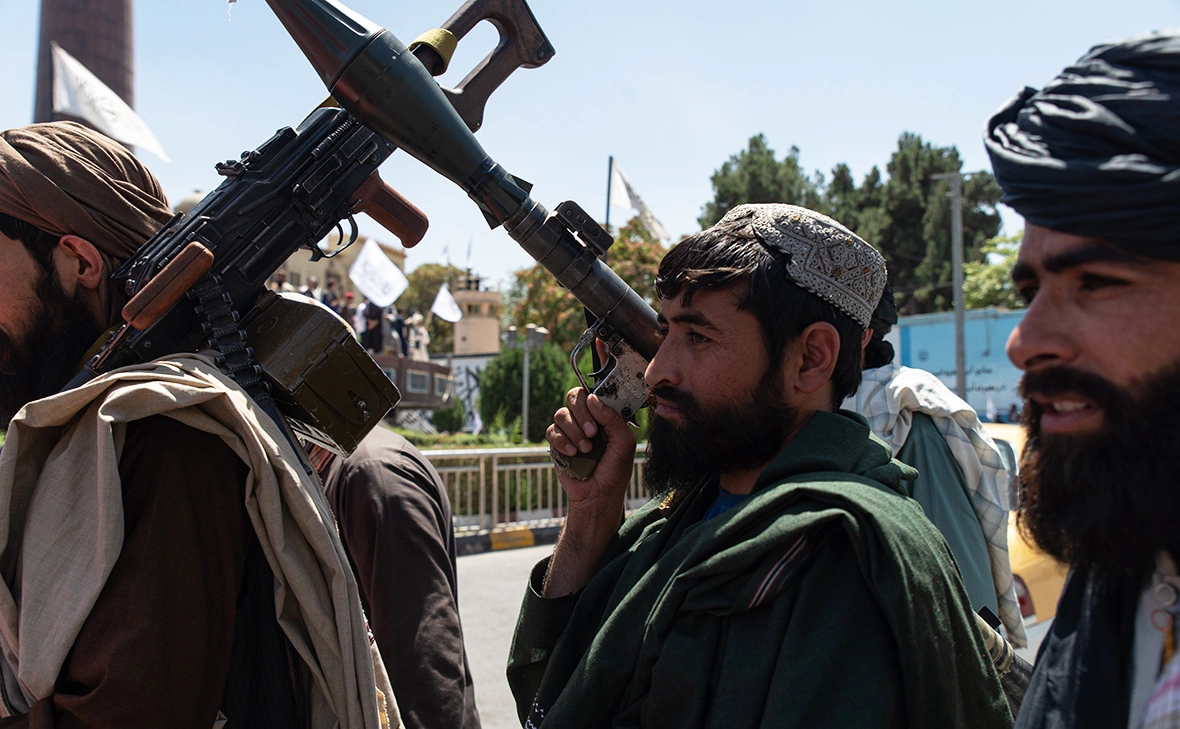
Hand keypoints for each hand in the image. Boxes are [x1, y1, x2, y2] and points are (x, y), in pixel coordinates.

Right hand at [543, 387, 636, 596]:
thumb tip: (593, 398)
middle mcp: (586, 419)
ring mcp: (570, 430)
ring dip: (574, 430)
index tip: (598, 410)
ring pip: (561, 413)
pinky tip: (573, 453)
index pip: (594, 392)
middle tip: (593, 432)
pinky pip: (551, 431)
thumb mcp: (624, 443)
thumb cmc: (615, 470)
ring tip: (585, 449)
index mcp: (603, 415)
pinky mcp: (556, 443)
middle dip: (582, 413)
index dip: (594, 397)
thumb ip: (613, 419)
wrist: (598, 495)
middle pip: (574, 396)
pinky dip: (562, 441)